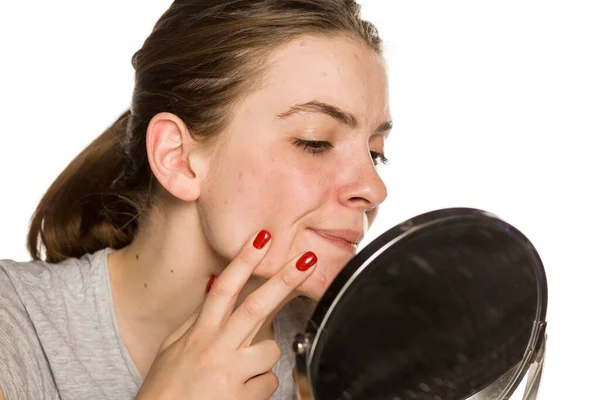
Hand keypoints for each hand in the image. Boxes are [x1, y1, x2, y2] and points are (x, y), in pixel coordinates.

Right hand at [135, 230, 317, 399]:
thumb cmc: (165, 390)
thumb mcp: (172, 349)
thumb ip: (196, 320)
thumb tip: (214, 288)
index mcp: (199, 334)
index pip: (225, 288)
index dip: (244, 260)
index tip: (262, 237)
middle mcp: (216, 349)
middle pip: (257, 307)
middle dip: (284, 280)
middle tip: (307, 259)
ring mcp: (231, 374)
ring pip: (271, 351)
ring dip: (262, 359)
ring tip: (239, 372)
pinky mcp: (242, 399)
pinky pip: (268, 384)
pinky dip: (258, 387)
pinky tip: (238, 393)